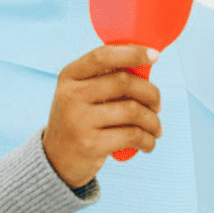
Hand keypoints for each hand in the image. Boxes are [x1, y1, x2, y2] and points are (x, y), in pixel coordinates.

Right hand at [42, 45, 161, 188]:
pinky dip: (147, 139)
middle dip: (150, 93)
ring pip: (132, 111)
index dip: (132, 53)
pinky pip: (131, 135)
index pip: (102, 56)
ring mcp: (79, 120)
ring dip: (152, 120)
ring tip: (156, 127)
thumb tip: (146, 66)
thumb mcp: (80, 93)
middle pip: (123, 82)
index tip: (155, 56)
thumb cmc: (79, 119)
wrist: (56, 160)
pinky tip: (149, 142)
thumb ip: (104, 78)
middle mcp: (71, 95)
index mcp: (69, 75)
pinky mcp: (90, 144)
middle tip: (157, 105)